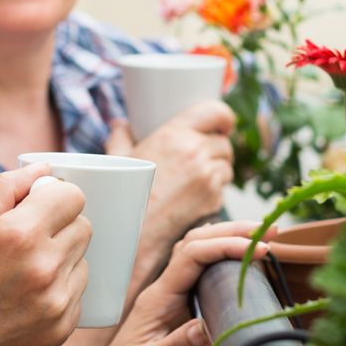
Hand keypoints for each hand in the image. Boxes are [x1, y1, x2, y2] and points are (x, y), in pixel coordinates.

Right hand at [0, 162, 91, 345]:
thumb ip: (7, 190)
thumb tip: (43, 168)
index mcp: (19, 234)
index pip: (72, 197)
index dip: (55, 197)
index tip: (40, 205)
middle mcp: (45, 267)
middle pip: (83, 226)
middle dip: (60, 225)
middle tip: (28, 238)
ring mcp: (57, 301)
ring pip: (83, 259)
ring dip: (62, 257)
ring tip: (24, 272)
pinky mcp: (63, 328)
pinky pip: (77, 292)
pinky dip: (60, 289)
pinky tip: (27, 297)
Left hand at [86, 221, 276, 345]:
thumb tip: (208, 326)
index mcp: (157, 298)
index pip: (192, 256)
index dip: (226, 246)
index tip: (261, 249)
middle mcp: (165, 293)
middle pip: (197, 246)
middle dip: (232, 233)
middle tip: (273, 231)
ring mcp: (172, 303)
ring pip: (199, 259)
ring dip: (228, 244)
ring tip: (264, 240)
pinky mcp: (180, 317)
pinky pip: (203, 281)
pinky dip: (225, 268)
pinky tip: (244, 271)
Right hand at [107, 101, 235, 288]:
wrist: (133, 234)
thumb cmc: (121, 196)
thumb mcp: (118, 161)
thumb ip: (120, 139)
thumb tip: (119, 125)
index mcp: (174, 134)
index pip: (216, 112)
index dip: (222, 118)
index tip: (220, 125)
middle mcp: (195, 152)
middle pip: (223, 143)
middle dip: (215, 151)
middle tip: (199, 160)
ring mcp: (208, 176)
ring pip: (227, 167)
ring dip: (216, 171)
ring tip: (192, 182)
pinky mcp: (214, 198)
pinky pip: (222, 189)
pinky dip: (213, 192)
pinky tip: (191, 199)